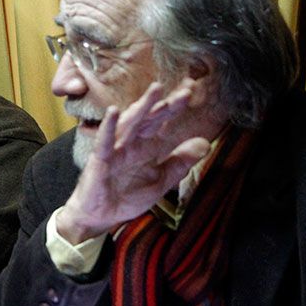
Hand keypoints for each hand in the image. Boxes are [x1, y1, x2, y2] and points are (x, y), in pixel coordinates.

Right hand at [57, 80, 211, 243]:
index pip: (162, 121)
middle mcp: (131, 143)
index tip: (191, 90)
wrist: (102, 216)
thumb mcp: (161, 180)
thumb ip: (180, 162)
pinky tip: (114, 112)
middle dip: (165, 103)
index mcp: (146, 146)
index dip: (176, 106)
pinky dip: (109, 126)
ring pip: (130, 123)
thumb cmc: (126, 196)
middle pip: (149, 118)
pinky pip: (104, 140)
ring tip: (155, 92)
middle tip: (184, 90)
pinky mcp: (101, 159)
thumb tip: (205, 143)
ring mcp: (115, 149)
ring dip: (142, 107)